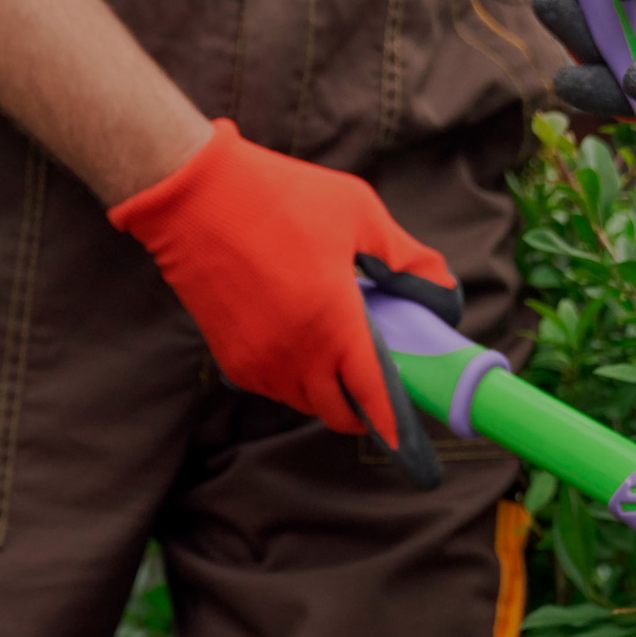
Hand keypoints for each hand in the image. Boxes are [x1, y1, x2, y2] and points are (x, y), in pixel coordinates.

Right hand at [108, 120, 456, 483]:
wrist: (191, 193)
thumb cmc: (278, 197)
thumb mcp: (360, 215)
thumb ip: (408, 261)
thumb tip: (444, 294)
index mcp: (334, 325)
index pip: (372, 396)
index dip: (393, 424)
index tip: (410, 443)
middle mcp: (294, 355)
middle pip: (338, 413)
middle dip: (362, 408)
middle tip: (378, 381)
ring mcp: (258, 361)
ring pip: (303, 402)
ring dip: (327, 392)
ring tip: (340, 353)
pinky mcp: (230, 357)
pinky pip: (273, 389)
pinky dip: (294, 380)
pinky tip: (303, 344)